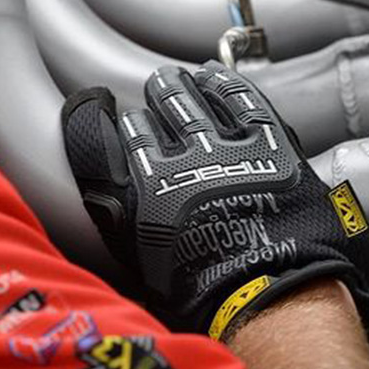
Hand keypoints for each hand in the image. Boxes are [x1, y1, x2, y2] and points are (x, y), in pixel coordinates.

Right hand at [62, 62, 368, 358]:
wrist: (269, 293)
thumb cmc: (202, 286)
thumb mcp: (139, 252)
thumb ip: (112, 203)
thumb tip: (97, 162)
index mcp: (153, 182)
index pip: (134, 134)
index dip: (131, 123)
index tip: (132, 119)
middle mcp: (190, 156)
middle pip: (169, 107)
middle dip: (161, 92)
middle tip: (158, 82)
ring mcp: (233, 147)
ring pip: (204, 99)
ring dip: (190, 84)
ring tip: (182, 75)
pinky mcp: (271, 144)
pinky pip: (246, 102)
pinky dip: (230, 86)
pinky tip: (220, 77)